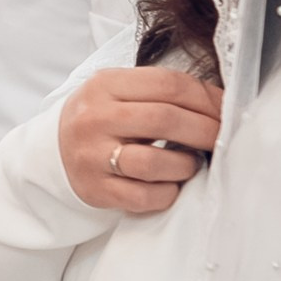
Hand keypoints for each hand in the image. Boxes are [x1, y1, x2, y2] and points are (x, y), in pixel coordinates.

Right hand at [58, 67, 223, 213]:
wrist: (54, 152)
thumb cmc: (101, 120)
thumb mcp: (118, 92)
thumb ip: (160, 92)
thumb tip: (220, 103)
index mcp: (104, 85)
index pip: (167, 84)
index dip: (206, 98)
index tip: (225, 109)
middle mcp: (94, 118)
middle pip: (165, 119)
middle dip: (205, 130)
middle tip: (222, 138)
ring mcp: (91, 156)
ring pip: (154, 162)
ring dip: (186, 164)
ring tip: (191, 162)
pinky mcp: (95, 190)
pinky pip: (145, 196)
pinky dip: (168, 192)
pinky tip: (170, 184)